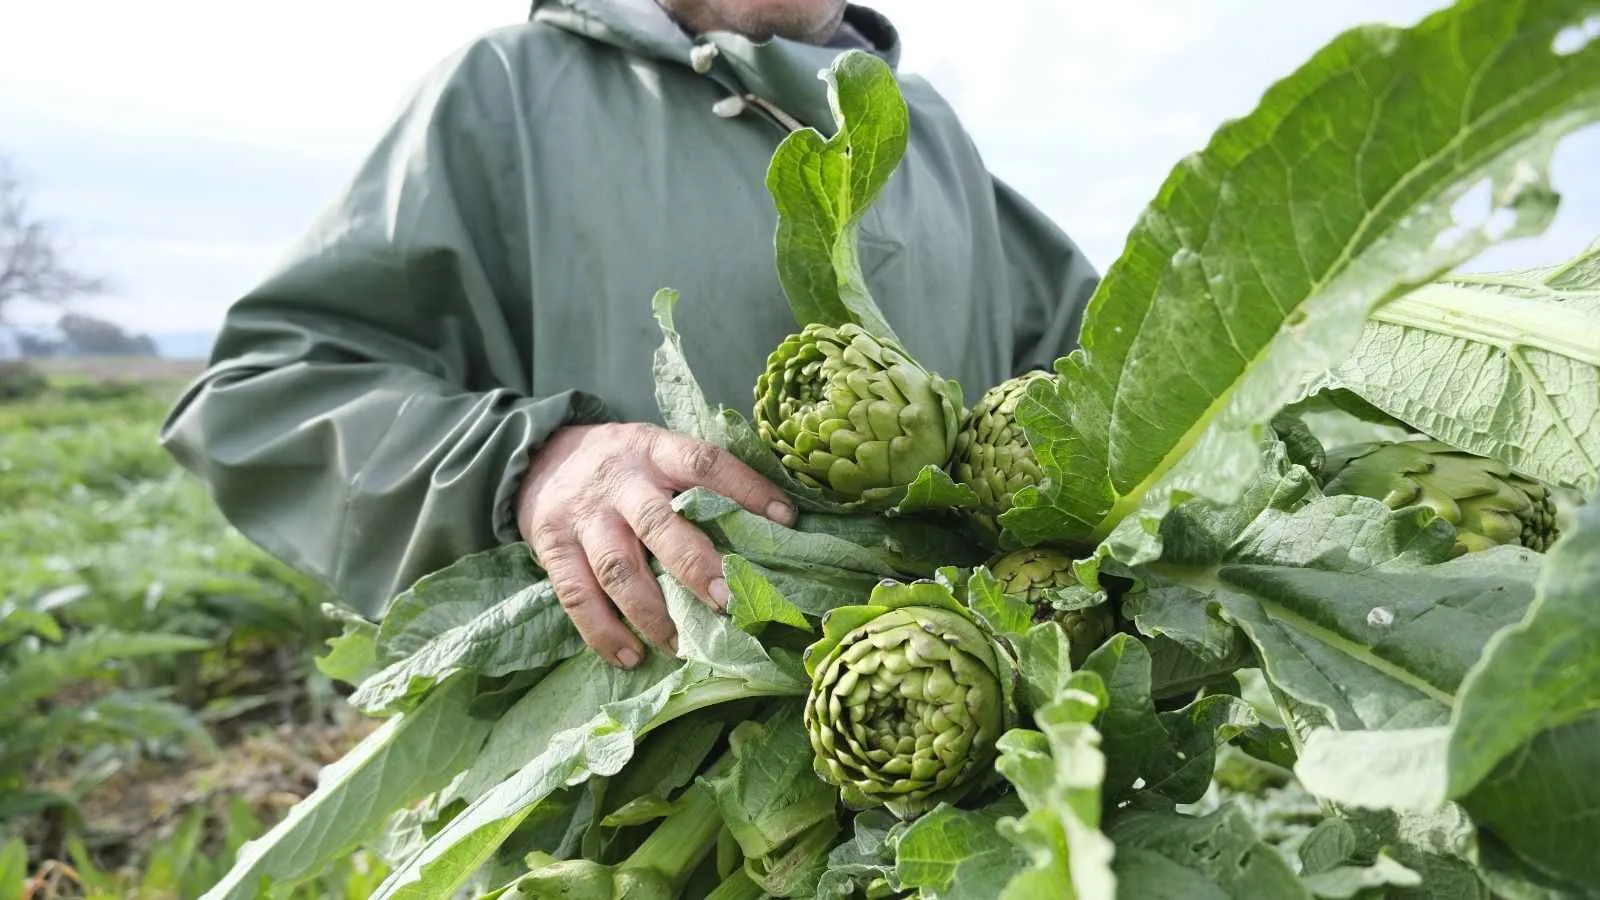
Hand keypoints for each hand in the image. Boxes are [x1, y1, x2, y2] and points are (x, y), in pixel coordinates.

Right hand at [516, 422, 794, 668]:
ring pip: (617, 568)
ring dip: (651, 613)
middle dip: (695, 566)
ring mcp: (583, 517)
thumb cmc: (622, 466)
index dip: (746, 488)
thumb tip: (767, 528)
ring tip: (680, 645)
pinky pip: (577, 596)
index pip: (704, 463)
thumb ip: (695, 484)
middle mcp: (619, 482)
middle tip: (727, 602)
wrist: (537, 457)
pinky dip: (603, 632)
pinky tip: (631, 655)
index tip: (785, 520)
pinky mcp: (552, 548)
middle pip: (658, 524)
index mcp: (655, 451)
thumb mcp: (657, 453)